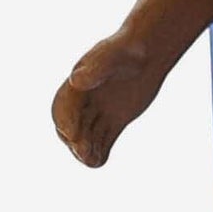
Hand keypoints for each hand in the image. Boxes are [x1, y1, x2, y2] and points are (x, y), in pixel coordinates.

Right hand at [52, 32, 161, 167]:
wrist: (148, 54)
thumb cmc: (128, 49)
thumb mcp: (112, 56)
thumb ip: (95, 69)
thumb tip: (75, 81)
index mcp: (78, 85)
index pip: (64, 106)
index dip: (65, 121)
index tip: (72, 135)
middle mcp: (84, 101)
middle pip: (71, 125)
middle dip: (74, 139)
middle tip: (82, 152)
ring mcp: (99, 113)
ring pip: (86, 136)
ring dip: (85, 149)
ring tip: (90, 161)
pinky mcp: (114, 122)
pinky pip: (103, 141)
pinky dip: (99, 152)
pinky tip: (99, 162)